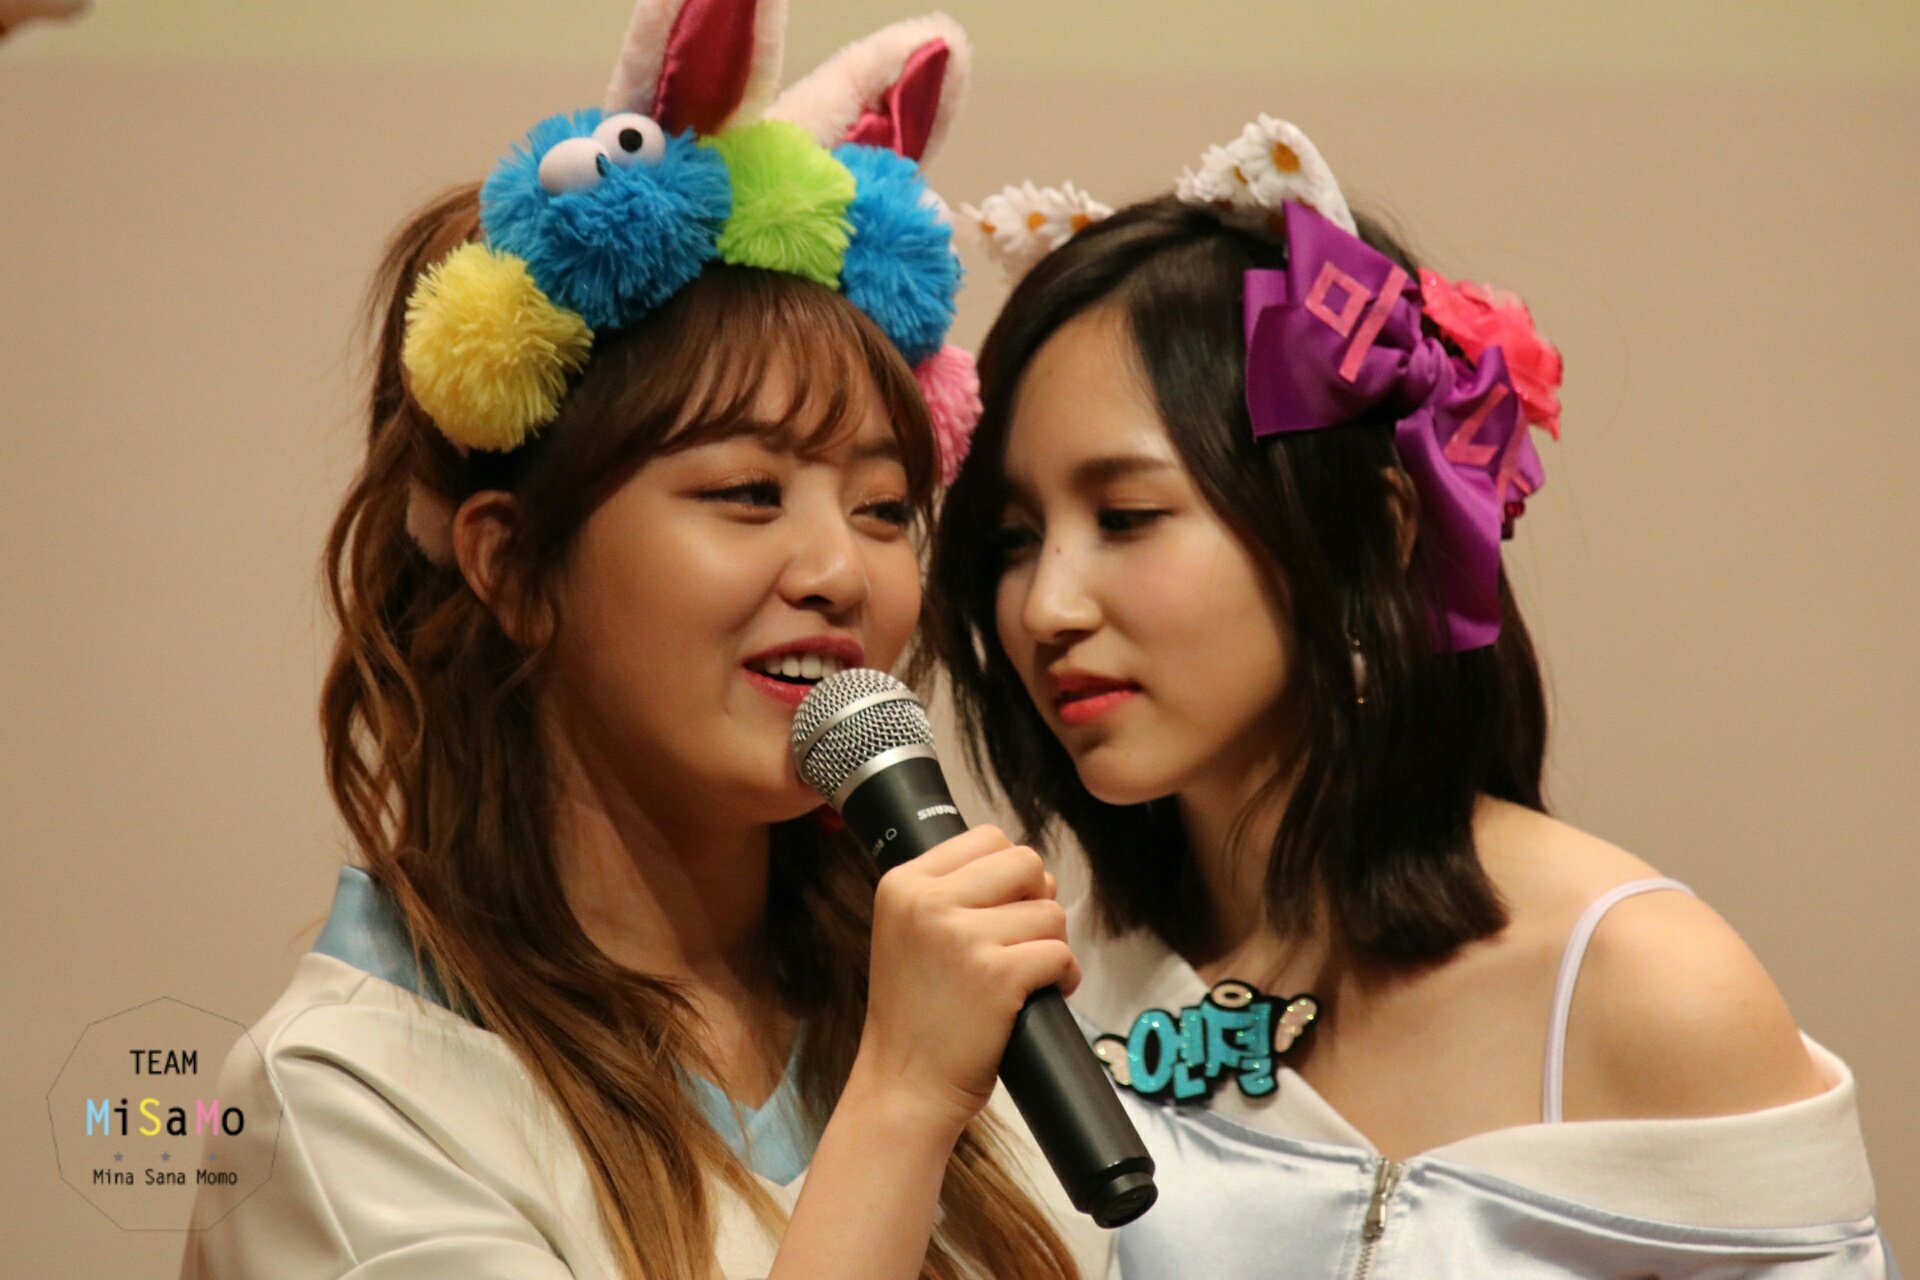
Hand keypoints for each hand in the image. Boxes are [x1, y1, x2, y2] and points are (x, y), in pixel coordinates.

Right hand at [850, 825, 1078, 1139]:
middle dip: (1037, 901)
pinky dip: (1064, 977)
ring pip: (1050, 911)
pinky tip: (1041, 995)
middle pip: (1026, 862)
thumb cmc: (916, 1014)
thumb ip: (953, 893)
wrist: (904, 1086)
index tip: (1000, 912)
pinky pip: (1062, 954)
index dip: (1010, 874)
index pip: (987, 837)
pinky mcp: (997, 974)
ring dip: (1051, 945)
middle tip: (1020, 941)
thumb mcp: (909, 932)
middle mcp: (928, 902)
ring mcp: (962, 937)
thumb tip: (1034, 872)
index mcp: (903, 883)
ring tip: (1025, 976)